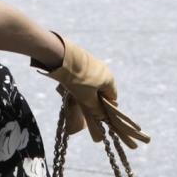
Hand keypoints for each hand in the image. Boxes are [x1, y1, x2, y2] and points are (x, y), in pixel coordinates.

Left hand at [30, 34, 150, 147]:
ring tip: (77, 97)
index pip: (113, 98)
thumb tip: (102, 117)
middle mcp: (105, 71)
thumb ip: (96, 109)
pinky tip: (73, 87)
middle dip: (96, 100)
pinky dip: (82, 84)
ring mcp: (96, 65)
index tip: (97, 114)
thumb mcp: (87, 99)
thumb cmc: (78, 81)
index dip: (106, 108)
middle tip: (85, 107)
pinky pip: (87, 77)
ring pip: (94, 84)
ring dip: (88, 92)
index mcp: (110, 80)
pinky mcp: (85, 61)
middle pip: (103, 90)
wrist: (63, 59)